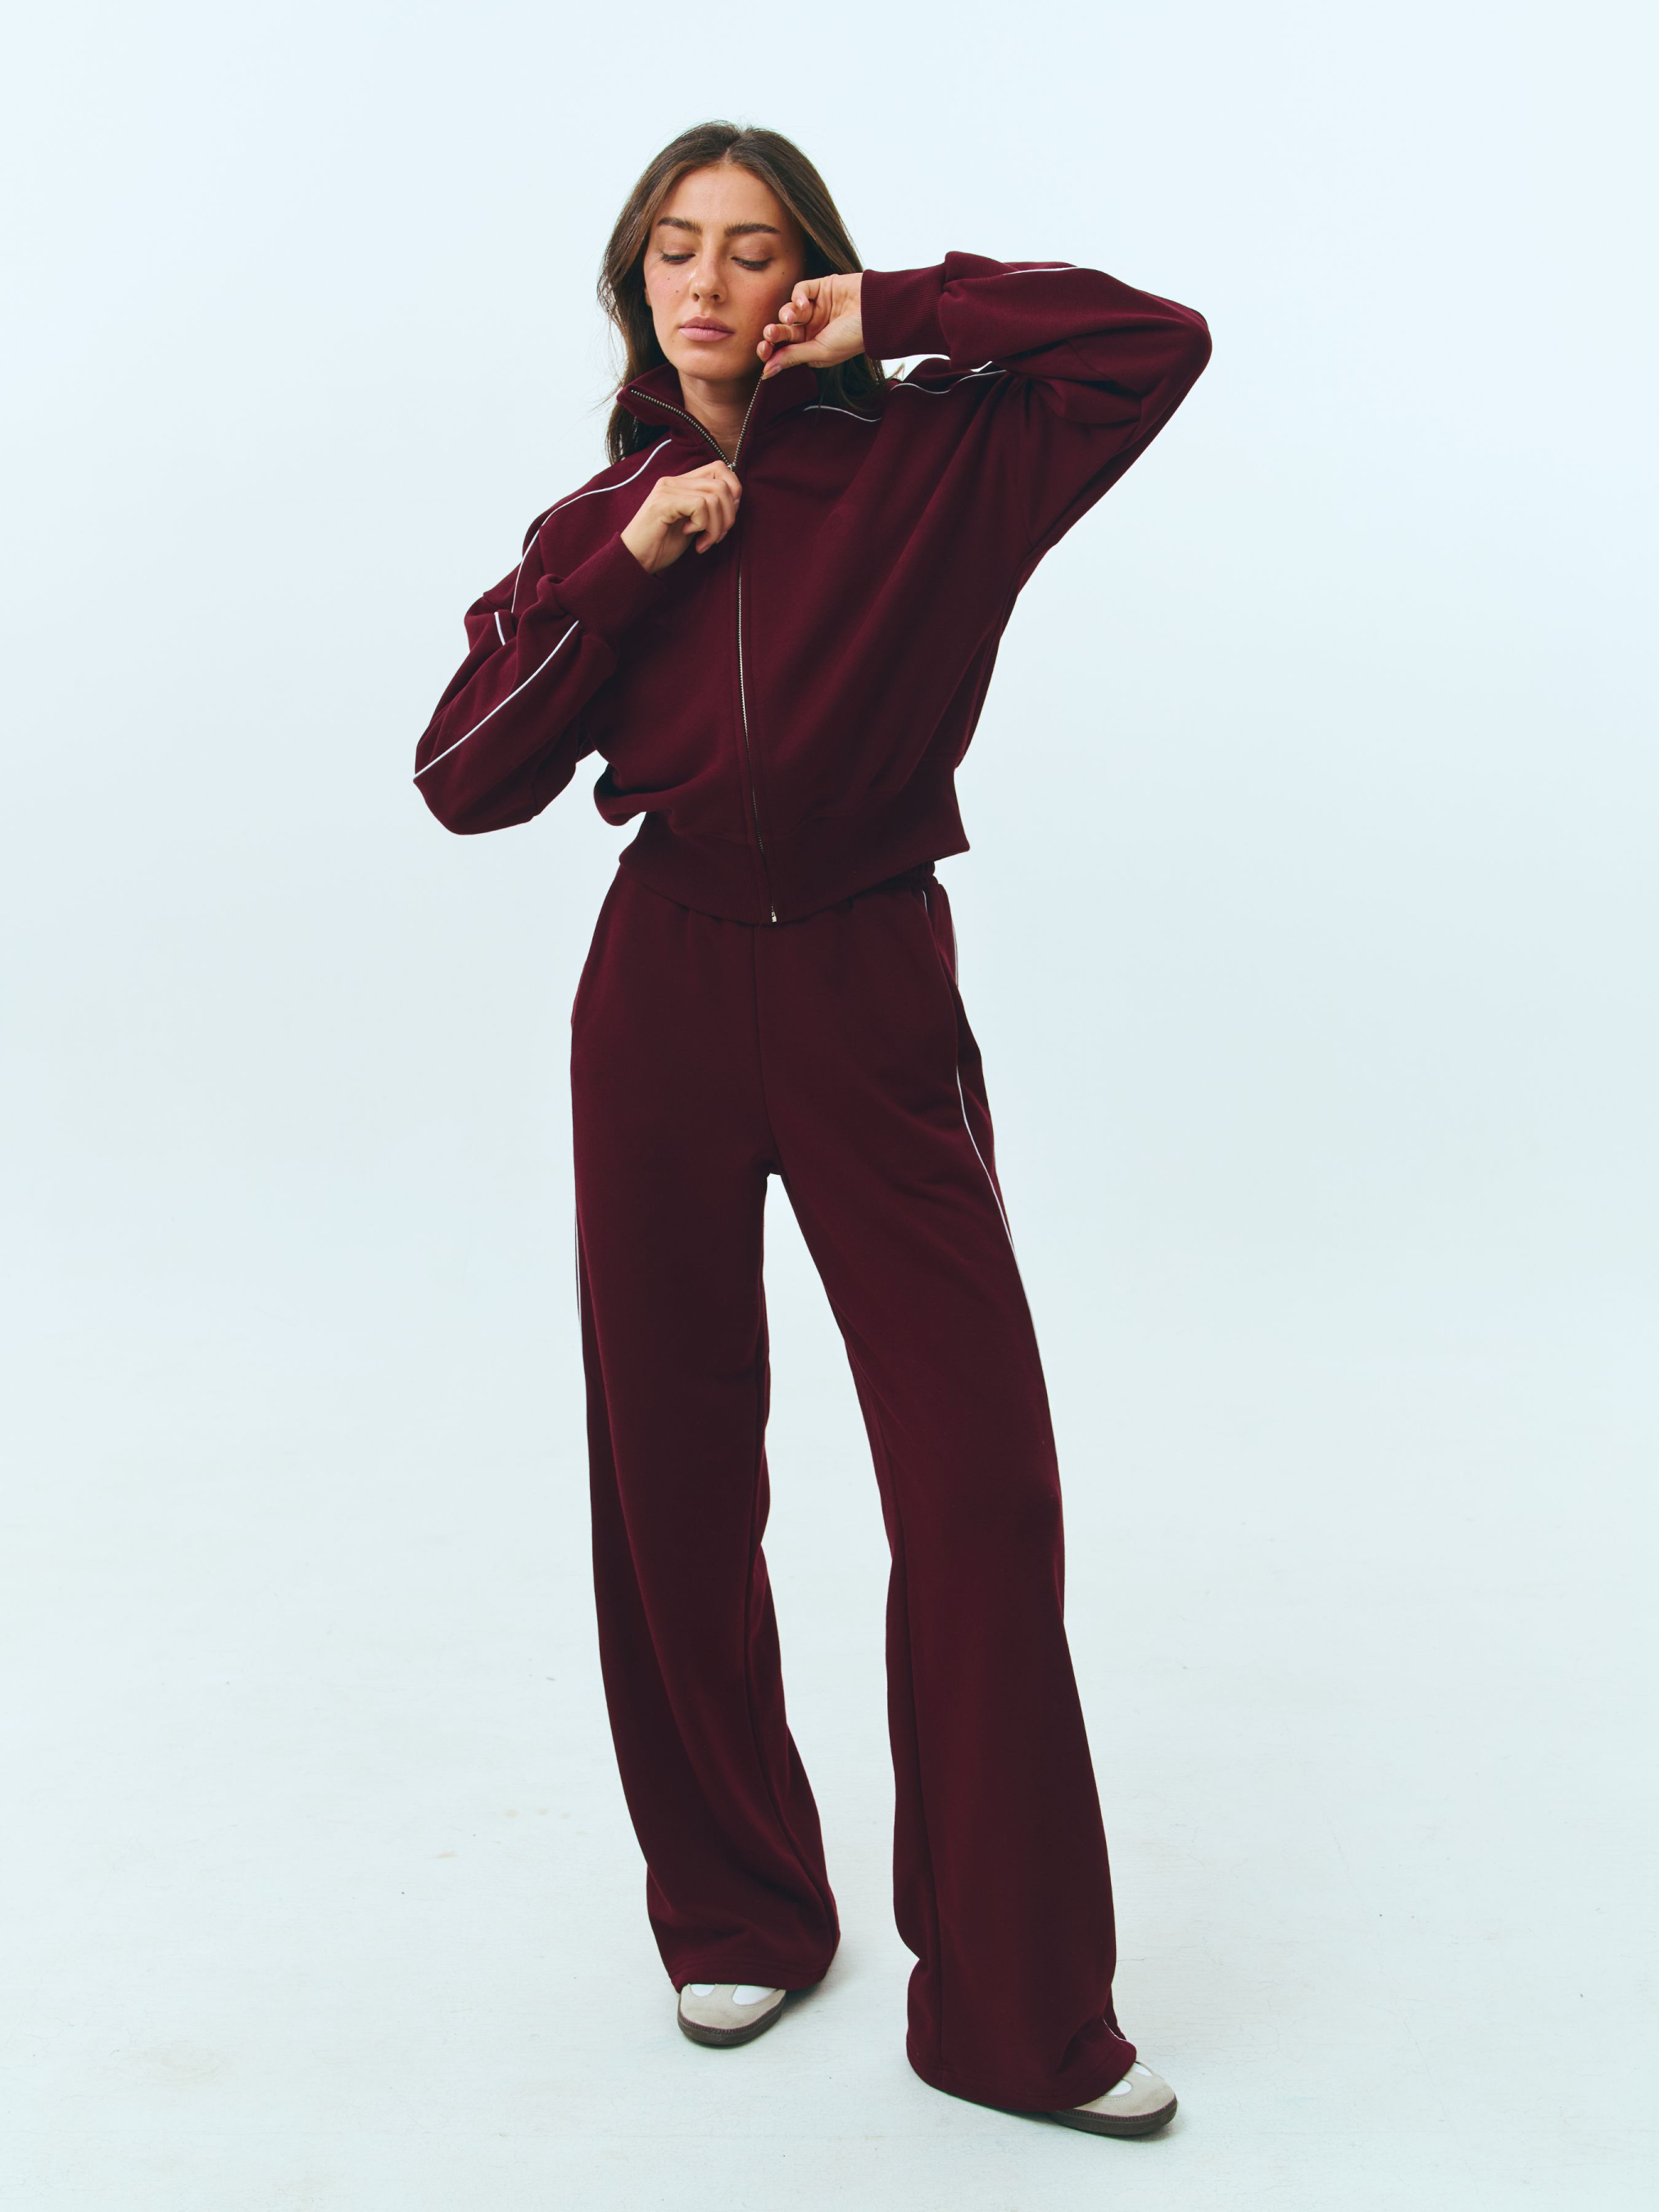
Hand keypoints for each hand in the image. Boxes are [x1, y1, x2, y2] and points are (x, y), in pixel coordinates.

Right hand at [620, 461, 741, 572]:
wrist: (635, 560)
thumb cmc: (663, 545)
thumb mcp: (693, 524)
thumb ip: (708, 509)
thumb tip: (735, 502)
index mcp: (682, 483)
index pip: (720, 468)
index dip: (734, 492)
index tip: (725, 519)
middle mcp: (675, 481)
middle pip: (722, 485)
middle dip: (729, 516)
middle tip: (716, 537)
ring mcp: (668, 489)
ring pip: (714, 497)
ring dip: (716, 526)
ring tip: (704, 542)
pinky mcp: (663, 502)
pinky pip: (700, 506)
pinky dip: (703, 526)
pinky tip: (691, 537)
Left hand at [758, 273, 864, 378]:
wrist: (877, 311)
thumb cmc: (854, 337)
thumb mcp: (821, 351)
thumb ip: (793, 357)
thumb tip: (766, 371)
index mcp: (813, 349)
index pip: (785, 351)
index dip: (771, 351)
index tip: (764, 352)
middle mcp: (813, 330)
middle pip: (784, 332)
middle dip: (775, 333)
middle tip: (771, 333)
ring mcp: (817, 308)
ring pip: (789, 310)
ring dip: (786, 314)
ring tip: (792, 317)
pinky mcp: (821, 288)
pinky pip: (800, 290)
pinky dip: (797, 296)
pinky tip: (803, 303)